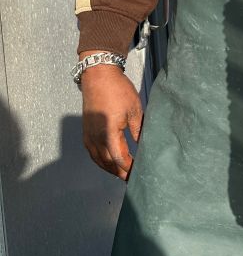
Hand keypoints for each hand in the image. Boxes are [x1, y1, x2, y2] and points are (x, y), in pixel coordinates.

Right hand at [80, 59, 141, 179]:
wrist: (98, 76)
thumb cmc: (119, 91)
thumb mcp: (135, 110)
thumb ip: (138, 131)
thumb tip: (143, 146)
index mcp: (109, 134)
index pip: (119, 159)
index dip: (129, 169)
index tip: (138, 174)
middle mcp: (96, 138)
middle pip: (108, 162)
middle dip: (120, 172)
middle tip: (132, 179)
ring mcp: (88, 135)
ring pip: (98, 159)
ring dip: (110, 169)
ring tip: (122, 174)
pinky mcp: (85, 131)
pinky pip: (92, 152)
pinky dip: (100, 161)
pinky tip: (108, 162)